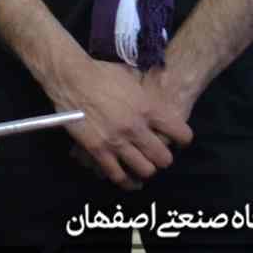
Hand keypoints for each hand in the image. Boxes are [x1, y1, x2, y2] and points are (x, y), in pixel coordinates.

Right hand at [48, 57, 193, 189]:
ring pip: (144, 170)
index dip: (182, 139)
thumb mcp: (132, 78)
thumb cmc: (101, 72)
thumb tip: (157, 94)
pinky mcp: (98, 150)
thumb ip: (146, 95)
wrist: (70, 78)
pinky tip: (126, 177)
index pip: (182, 135)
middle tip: (155, 154)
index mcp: (149, 108)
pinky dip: (124, 179)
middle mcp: (136, 128)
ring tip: (140, 165)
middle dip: (162, 158)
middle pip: (164, 159)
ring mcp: (117, 141)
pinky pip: (117, 175)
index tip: (177, 140)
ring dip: (145, 169)